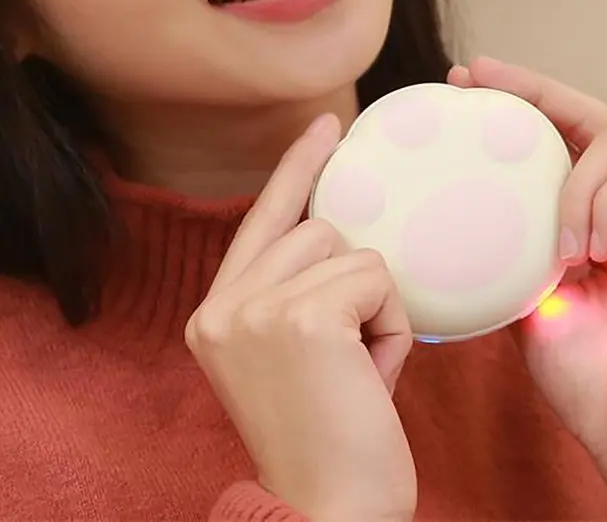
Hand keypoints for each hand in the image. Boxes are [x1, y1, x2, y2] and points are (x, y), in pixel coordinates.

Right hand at [185, 114, 416, 521]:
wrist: (326, 517)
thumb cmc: (328, 442)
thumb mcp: (293, 357)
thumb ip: (300, 291)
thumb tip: (348, 233)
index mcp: (215, 313)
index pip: (263, 216)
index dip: (298, 167)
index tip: (326, 125)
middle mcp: (221, 306)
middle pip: (320, 228)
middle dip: (355, 281)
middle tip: (353, 357)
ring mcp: (253, 308)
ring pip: (352, 250)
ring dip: (375, 307)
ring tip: (359, 372)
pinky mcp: (299, 317)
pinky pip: (377, 278)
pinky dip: (392, 326)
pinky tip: (371, 377)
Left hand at [448, 59, 606, 463]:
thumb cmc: (579, 366)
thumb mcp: (523, 286)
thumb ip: (511, 236)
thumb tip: (454, 198)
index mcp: (596, 213)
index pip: (560, 139)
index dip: (517, 103)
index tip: (463, 80)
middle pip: (590, 116)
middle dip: (532, 90)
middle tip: (480, 74)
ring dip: (575, 182)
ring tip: (561, 247)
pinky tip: (591, 248)